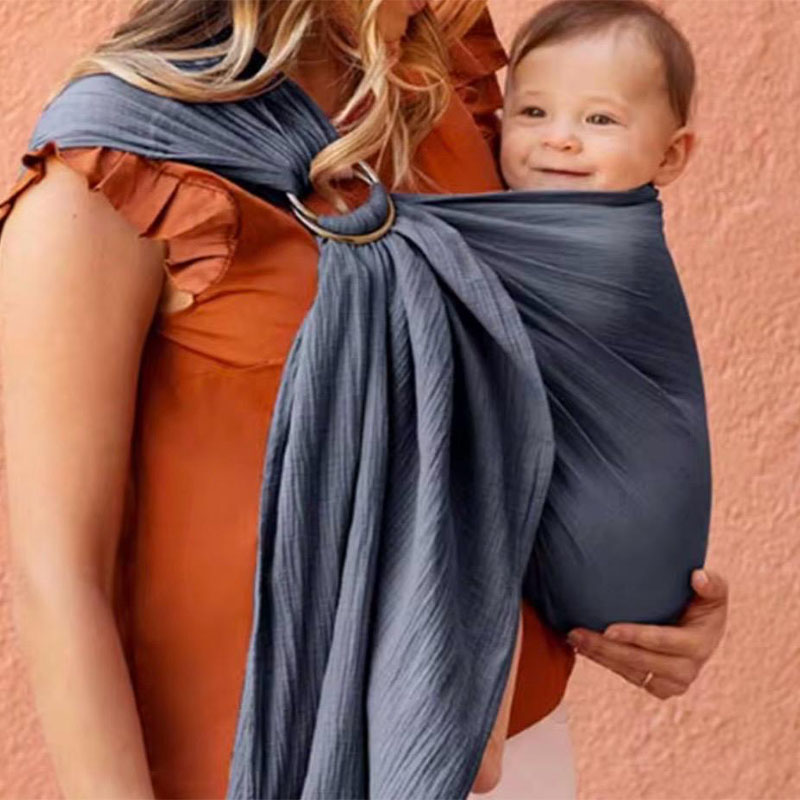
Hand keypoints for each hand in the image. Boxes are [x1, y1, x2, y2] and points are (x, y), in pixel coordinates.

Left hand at [565, 568, 728, 698]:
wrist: (703, 627)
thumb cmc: (704, 601)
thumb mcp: (714, 589)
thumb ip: (711, 582)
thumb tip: (698, 577)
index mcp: (699, 643)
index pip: (662, 642)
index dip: (635, 636)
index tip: (608, 629)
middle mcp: (687, 669)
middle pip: (640, 661)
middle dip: (606, 649)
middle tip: (577, 633)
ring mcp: (673, 682)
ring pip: (631, 673)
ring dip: (600, 657)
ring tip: (574, 638)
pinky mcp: (660, 687)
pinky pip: (630, 677)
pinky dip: (606, 663)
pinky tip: (584, 648)